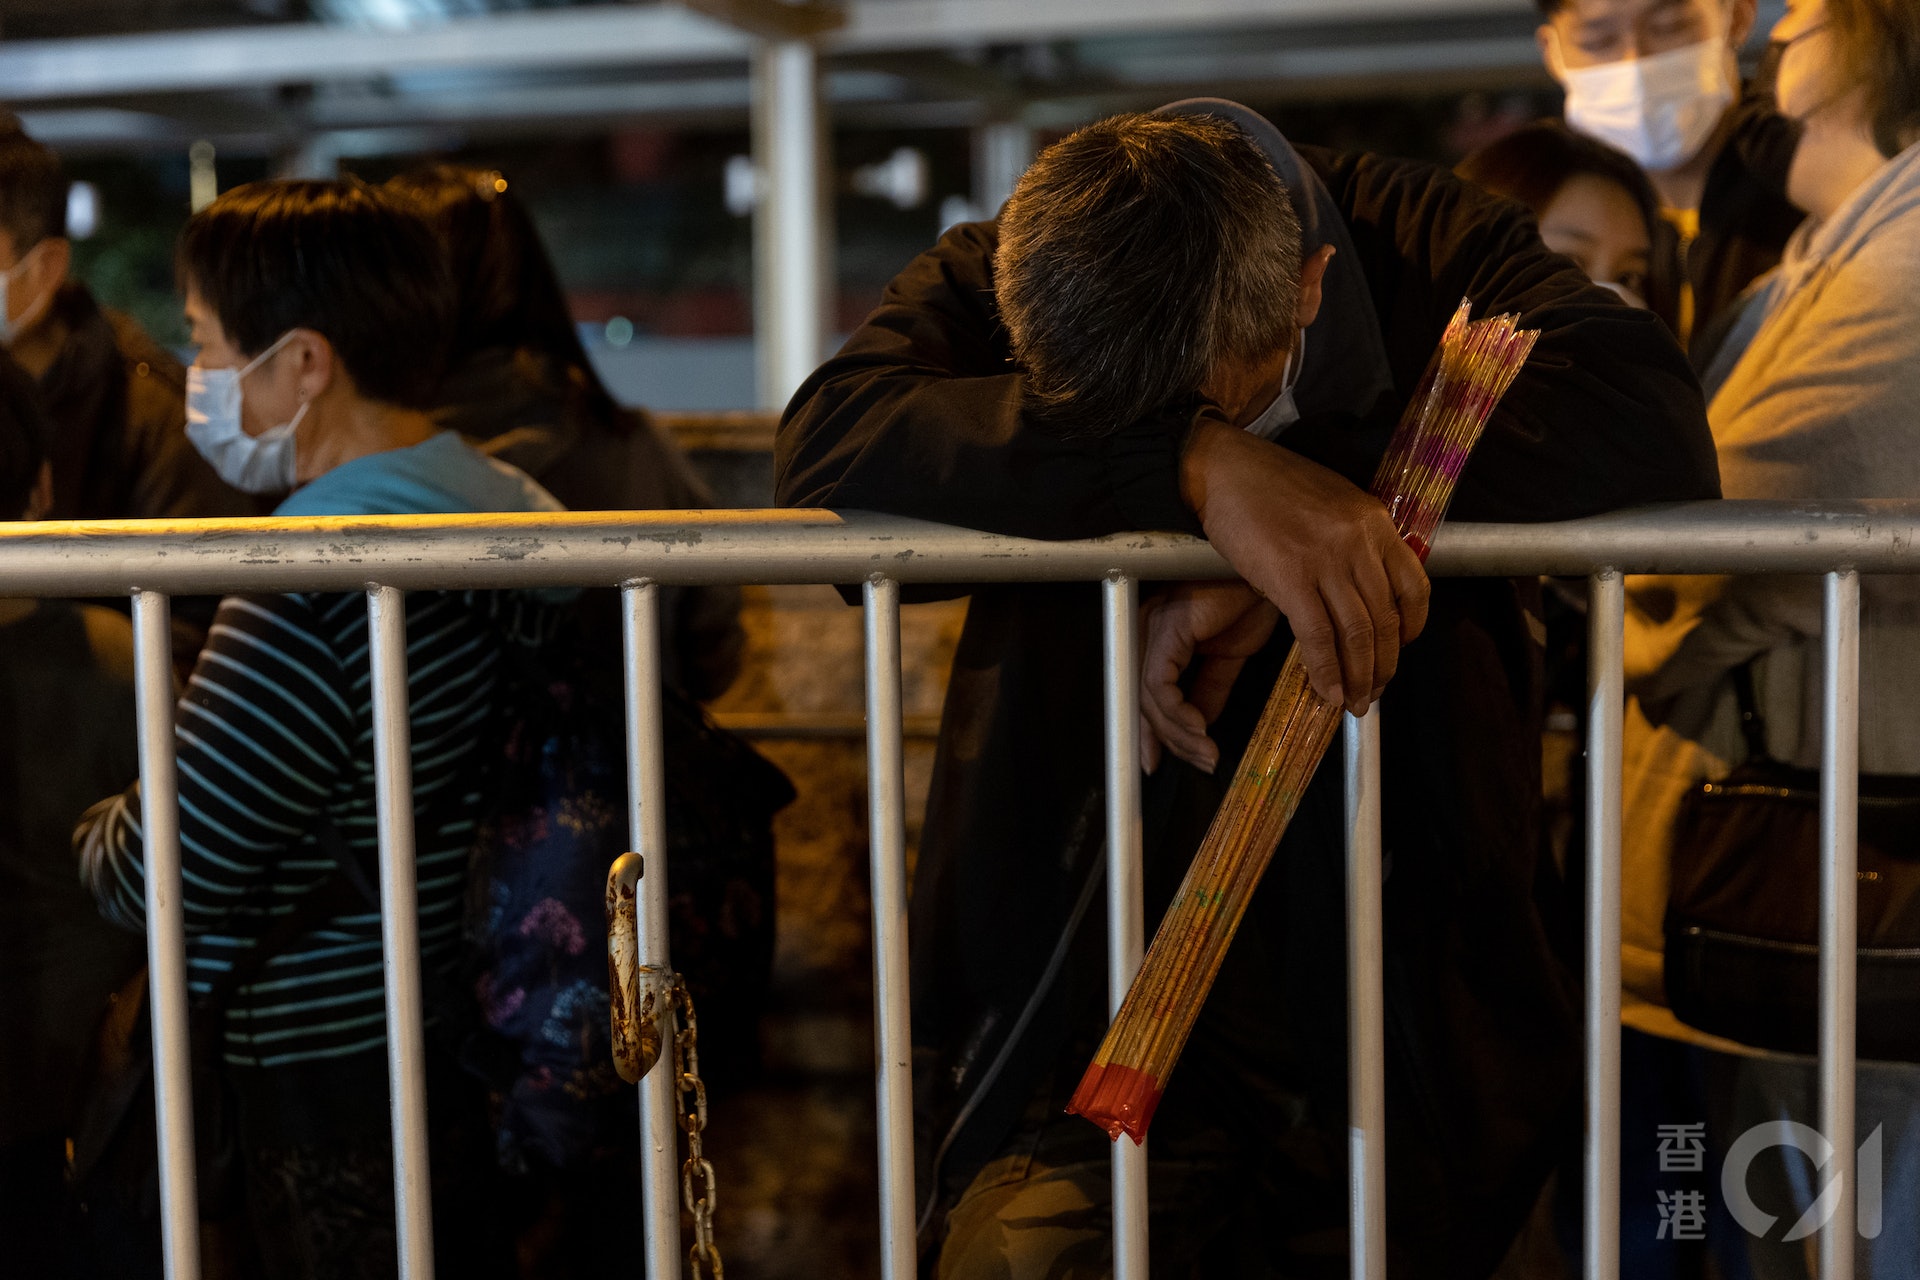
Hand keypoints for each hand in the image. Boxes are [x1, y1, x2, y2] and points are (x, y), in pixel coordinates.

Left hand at [1140, 581, 1278, 773]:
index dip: (1148, 731)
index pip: (1145, 692)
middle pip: (1141, 699)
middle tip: (1195, 762)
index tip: (1156, 762)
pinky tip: (1200, 729)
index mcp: (1160, 636)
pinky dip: (1178, 713)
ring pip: (1151, 697)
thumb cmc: (1251, 600)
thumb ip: (1212, 688)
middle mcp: (1148, 629)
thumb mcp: (1231, 655)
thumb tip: (1202, 722)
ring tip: (1205, 753)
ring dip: (1179, 733)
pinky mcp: (1168, 626)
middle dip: (1163, 740)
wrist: (1272, 574)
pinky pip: (1160, 682)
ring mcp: (1154, 626)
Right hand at [1179, 416, 1428, 712]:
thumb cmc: (1269, 483)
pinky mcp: (1290, 578)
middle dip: (1384, 665)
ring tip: (1354, 701)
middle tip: (1375, 690)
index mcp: (1373, 521)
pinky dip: (1325, 670)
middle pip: (1386, 619)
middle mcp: (1358, 541)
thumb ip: (1354, 539)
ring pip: (1357, 634)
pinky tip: (1325, 690)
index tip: (1400, 648)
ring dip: (1358, 676)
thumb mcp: (1332, 501)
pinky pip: (1318, 636)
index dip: (1412, 628)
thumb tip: (1359, 583)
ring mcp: (1326, 559)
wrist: (1222, 469)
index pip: (1414, 586)